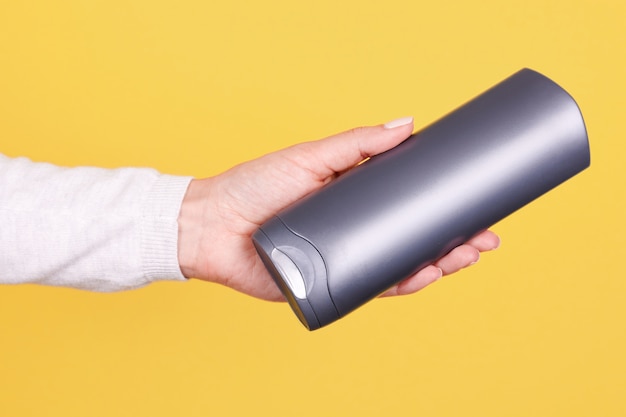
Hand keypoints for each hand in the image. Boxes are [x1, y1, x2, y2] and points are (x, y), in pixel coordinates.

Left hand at [177, 118, 499, 300]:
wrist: (210, 226)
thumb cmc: (254, 187)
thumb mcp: (310, 156)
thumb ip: (356, 143)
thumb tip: (406, 123)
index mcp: (353, 202)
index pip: (408, 207)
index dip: (443, 210)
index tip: (477, 208)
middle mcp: (353, 233)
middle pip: (412, 241)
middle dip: (452, 243)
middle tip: (484, 239)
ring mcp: (343, 261)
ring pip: (398, 268)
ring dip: (435, 266)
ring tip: (462, 256)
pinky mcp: (328, 286)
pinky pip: (370, 289)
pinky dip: (399, 285)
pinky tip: (424, 276)